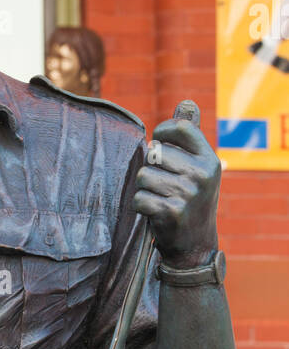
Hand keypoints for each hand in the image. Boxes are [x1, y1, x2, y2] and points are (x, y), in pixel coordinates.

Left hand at [133, 117, 220, 266]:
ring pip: (143, 176)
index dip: (162, 133)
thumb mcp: (197, 167)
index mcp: (209, 160)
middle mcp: (202, 175)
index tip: (160, 146)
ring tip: (159, 198)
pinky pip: (139, 198)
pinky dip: (141, 206)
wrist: (195, 245)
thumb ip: (189, 136)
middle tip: (163, 184)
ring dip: (144, 188)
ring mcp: (188, 194)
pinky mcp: (172, 213)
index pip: (180, 128)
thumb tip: (186, 102)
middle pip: (155, 153)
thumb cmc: (190, 198)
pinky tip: (154, 212)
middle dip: (150, 167)